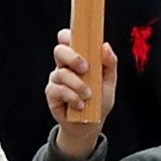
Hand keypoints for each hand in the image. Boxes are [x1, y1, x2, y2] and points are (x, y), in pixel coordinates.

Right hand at [47, 27, 117, 159]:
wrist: (90, 124)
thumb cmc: (99, 101)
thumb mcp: (109, 81)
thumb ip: (109, 63)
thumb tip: (105, 46)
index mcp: (78, 58)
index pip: (67, 39)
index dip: (68, 35)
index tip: (77, 39)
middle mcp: (65, 66)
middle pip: (59, 51)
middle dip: (72, 57)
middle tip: (85, 68)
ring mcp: (56, 80)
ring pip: (61, 73)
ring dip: (78, 85)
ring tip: (88, 96)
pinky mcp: (51, 94)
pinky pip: (58, 89)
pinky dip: (72, 97)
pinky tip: (80, 104)